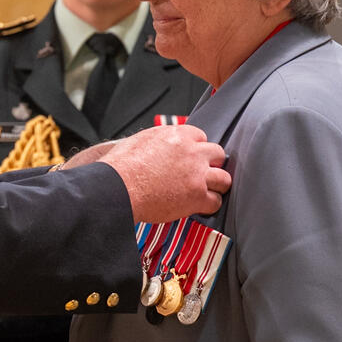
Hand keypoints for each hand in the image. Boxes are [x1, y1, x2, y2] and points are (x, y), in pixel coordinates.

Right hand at [95, 125, 229, 222]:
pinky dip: (209, 206)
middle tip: (202, 173)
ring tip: (206, 191)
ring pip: (224, 178)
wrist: (117, 188)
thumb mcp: (139, 141)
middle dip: (211, 164)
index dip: (196, 149)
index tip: (192, 158)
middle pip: (217, 154)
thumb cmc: (120, 167)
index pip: (201, 137)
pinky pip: (215, 202)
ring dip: (216, 185)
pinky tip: (199, 207)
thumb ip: (158, 141)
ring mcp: (196, 174)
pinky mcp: (196, 196)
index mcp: (177, 135)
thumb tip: (159, 146)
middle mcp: (191, 152)